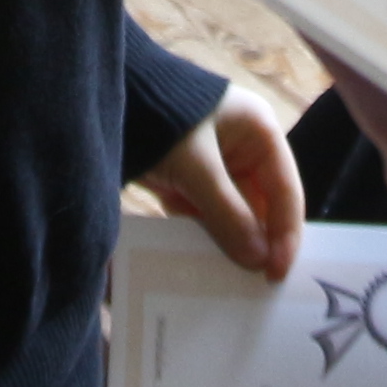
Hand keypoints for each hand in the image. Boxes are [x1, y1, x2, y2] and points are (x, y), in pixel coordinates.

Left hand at [142, 80, 308, 280]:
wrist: (99, 102)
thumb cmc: (160, 119)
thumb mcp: (195, 166)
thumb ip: (228, 213)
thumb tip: (258, 259)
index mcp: (259, 131)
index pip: (285, 190)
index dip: (286, 233)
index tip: (277, 272)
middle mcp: (244, 147)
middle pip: (262, 204)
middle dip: (258, 241)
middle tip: (257, 284)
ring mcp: (216, 163)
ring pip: (234, 213)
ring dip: (230, 242)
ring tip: (228, 280)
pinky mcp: (190, 177)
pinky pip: (207, 213)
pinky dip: (204, 235)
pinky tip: (199, 261)